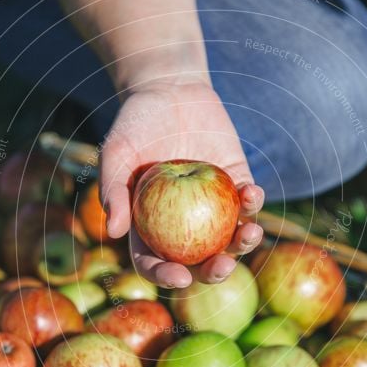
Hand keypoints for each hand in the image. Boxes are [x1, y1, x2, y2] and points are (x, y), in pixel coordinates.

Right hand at [99, 80, 264, 287]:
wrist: (169, 89)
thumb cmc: (135, 122)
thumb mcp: (117, 153)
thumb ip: (113, 190)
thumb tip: (113, 232)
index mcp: (149, 226)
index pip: (155, 261)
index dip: (166, 276)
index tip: (180, 278)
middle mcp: (182, 224)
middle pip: (200, 260)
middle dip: (214, 271)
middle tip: (223, 266)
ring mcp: (211, 207)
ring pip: (231, 237)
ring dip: (244, 242)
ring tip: (250, 234)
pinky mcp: (235, 183)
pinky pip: (247, 202)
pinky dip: (252, 201)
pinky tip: (252, 194)